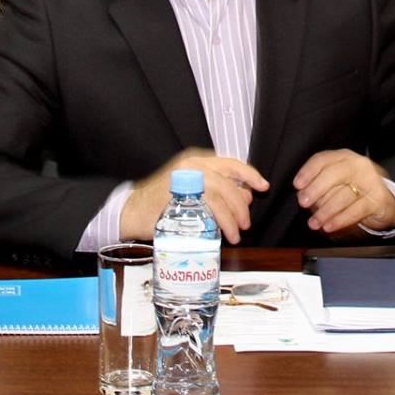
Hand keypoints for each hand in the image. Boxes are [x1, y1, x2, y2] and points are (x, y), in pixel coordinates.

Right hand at [119, 150, 268, 244]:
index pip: (230, 164)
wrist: (132, 211)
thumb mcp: (191, 188)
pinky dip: (219, 223)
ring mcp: (184, 182)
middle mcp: (190, 168)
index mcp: (195, 161)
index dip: (250, 175)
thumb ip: (217, 189)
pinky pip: (206, 210)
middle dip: (242, 206)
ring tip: (235, 234)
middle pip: (228, 184)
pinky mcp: (177, 200)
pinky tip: (221, 234)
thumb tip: (244, 196)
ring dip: (232, 218)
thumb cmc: (160, 201)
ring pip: (220, 198)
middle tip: (245, 223)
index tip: (262, 186)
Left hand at [292, 150, 394, 235]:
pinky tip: (329, 226)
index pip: (323, 159)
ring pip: (343, 194)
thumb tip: (303, 194)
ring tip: (314, 223)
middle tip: (303, 203)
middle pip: (333, 174)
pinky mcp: (378, 198)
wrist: (385, 204)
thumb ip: (319, 185)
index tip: (297, 185)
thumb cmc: (355, 191)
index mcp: (344, 157)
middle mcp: (358, 165)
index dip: (308, 172)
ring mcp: (370, 180)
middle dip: (315, 189)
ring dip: (325, 211)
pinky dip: (340, 219)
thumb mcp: (336, 183)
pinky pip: (356, 210)